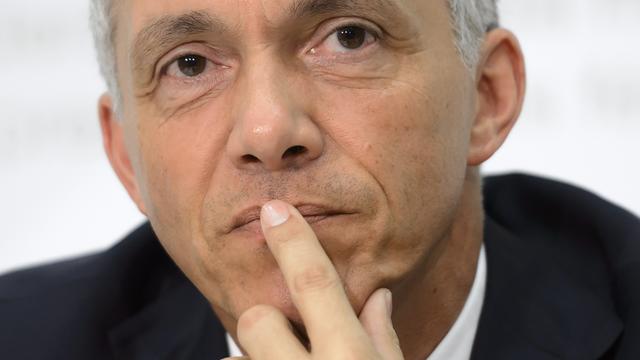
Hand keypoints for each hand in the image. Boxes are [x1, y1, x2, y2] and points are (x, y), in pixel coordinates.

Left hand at [223, 200, 402, 359]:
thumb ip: (382, 336)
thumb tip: (379, 297)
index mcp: (349, 356)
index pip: (313, 283)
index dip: (292, 241)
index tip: (275, 212)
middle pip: (257, 320)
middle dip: (265, 319)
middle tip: (285, 333)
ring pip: (240, 355)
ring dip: (256, 353)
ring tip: (280, 357)